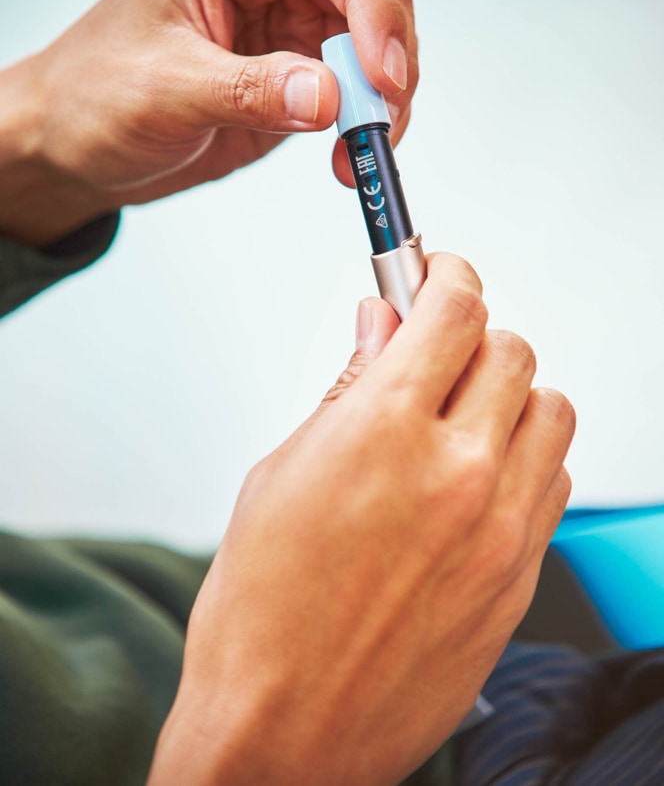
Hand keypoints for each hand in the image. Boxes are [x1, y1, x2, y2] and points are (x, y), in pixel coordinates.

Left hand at [0, 0, 416, 245]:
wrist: (76, 143)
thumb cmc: (95, 92)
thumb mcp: (165, 89)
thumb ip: (250, 90)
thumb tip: (329, 97)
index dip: (373, 13)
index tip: (384, 78)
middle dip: (389, 60)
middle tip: (380, 122)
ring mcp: (288, 19)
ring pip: (378, 43)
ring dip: (383, 100)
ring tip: (358, 150)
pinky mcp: (297, 68)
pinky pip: (357, 88)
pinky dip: (366, 124)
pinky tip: (344, 156)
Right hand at [148, 253, 574, 785]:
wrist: (287, 727)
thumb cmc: (262, 612)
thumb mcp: (281, 473)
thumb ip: (345, 388)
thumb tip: (377, 327)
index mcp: (383, 433)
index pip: (452, 309)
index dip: (446, 271)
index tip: (436, 269)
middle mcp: (457, 473)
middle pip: (511, 349)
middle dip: (472, 332)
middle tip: (435, 347)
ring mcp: (501, 528)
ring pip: (550, 409)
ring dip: (509, 393)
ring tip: (461, 412)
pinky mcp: (521, 575)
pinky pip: (555, 478)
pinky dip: (527, 456)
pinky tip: (480, 474)